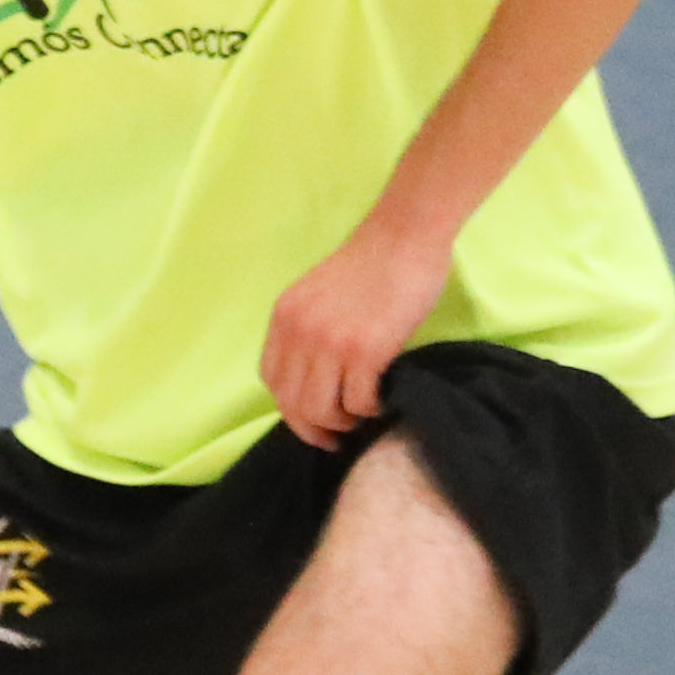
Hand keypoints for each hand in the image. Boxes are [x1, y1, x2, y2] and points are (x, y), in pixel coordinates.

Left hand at [260, 218, 454, 449]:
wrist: (403, 237)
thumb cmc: (371, 264)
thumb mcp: (318, 296)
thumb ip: (308, 330)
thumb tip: (314, 377)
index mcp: (284, 318)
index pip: (271, 381)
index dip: (289, 407)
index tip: (309, 418)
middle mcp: (299, 332)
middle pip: (291, 403)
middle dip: (313, 429)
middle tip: (335, 438)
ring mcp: (330, 342)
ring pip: (320, 410)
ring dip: (341, 423)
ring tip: (359, 417)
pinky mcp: (366, 350)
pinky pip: (358, 401)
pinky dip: (370, 409)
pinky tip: (381, 399)